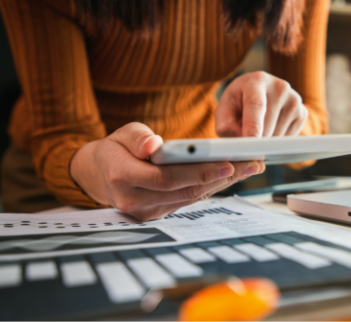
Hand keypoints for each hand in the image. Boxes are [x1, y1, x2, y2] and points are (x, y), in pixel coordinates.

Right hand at [70, 122, 264, 220]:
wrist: (97, 175)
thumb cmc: (114, 149)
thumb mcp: (121, 134)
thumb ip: (137, 138)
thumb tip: (154, 145)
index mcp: (122, 177)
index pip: (166, 177)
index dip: (199, 172)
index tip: (229, 163)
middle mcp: (134, 201)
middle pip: (185, 190)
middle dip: (223, 177)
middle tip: (252, 163)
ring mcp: (146, 213)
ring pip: (191, 198)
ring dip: (223, 183)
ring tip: (249, 167)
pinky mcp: (157, 217)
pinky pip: (188, 201)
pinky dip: (211, 188)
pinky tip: (231, 176)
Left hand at [215, 71, 308, 137]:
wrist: (258, 94)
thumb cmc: (239, 103)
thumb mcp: (224, 111)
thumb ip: (226, 126)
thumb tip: (241, 140)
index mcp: (256, 81)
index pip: (256, 106)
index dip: (253, 126)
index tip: (251, 143)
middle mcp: (279, 87)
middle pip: (267, 127)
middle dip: (254, 142)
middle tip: (244, 137)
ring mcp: (294, 99)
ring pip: (278, 137)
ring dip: (266, 142)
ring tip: (258, 127)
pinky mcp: (302, 112)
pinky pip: (289, 139)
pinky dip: (278, 141)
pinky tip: (271, 128)